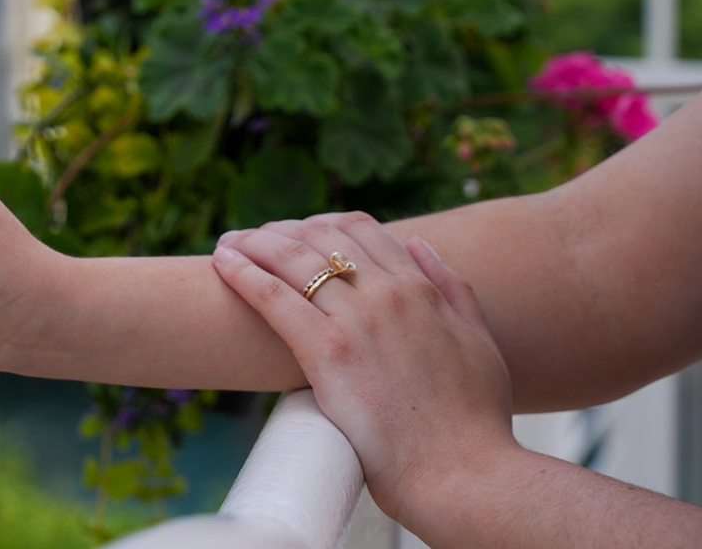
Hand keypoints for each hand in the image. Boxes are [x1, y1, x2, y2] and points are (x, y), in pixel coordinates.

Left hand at [211, 213, 519, 526]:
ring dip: (252, 244)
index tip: (295, 233)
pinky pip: (273, 298)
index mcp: (421, 291)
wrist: (467, 476)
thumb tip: (420, 244)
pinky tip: (222, 263)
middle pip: (319, 236)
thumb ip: (454, 289)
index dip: (320, 224)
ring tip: (228, 245)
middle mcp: (388, 295)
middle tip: (253, 240)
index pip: (360, 230)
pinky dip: (242, 273)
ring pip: (292, 258)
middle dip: (280, 231)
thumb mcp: (480, 342)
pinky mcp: (328, 353)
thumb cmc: (474, 423)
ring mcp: (357, 321)